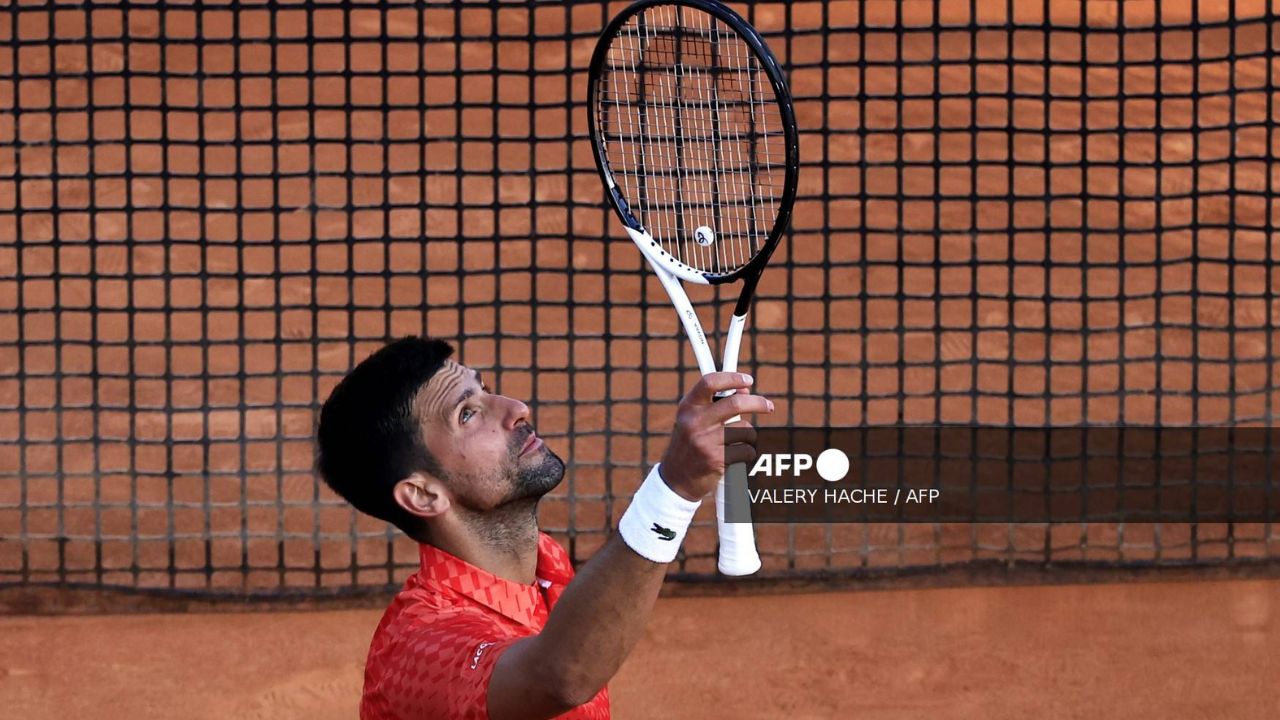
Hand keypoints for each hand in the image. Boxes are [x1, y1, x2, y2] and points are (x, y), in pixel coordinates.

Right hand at [658, 372, 773, 500]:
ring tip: (737, 441)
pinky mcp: (716, 460)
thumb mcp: (695, 419)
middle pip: (736, 403)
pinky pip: (746, 450)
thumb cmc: (690, 444)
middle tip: (768, 406)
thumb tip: (745, 390)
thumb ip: (716, 403)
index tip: (748, 380)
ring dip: (748, 435)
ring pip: (745, 429)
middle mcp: (694, 422)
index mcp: (688, 407)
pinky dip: (747, 452)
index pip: (710, 382)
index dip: (732, 378)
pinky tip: (735, 455)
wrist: (676, 479)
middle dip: (758, 403)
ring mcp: (705, 442)